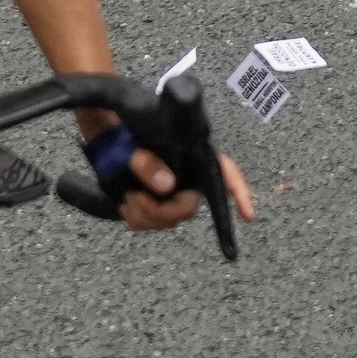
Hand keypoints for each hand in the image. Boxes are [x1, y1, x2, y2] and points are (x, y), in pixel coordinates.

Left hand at [107, 132, 261, 235]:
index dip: (239, 193)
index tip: (247, 216)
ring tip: (127, 199)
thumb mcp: (135, 142)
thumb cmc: (128, 133)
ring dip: (144, 216)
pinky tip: (126, 206)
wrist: (109, 141)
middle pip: (188, 207)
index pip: (224, 172)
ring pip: (169, 220)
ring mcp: (173, 193)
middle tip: (135, 198)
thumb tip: (167, 185)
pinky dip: (137, 220)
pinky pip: (153, 224)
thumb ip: (149, 162)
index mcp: (193, 155)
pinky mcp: (158, 204)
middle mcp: (189, 177)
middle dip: (161, 211)